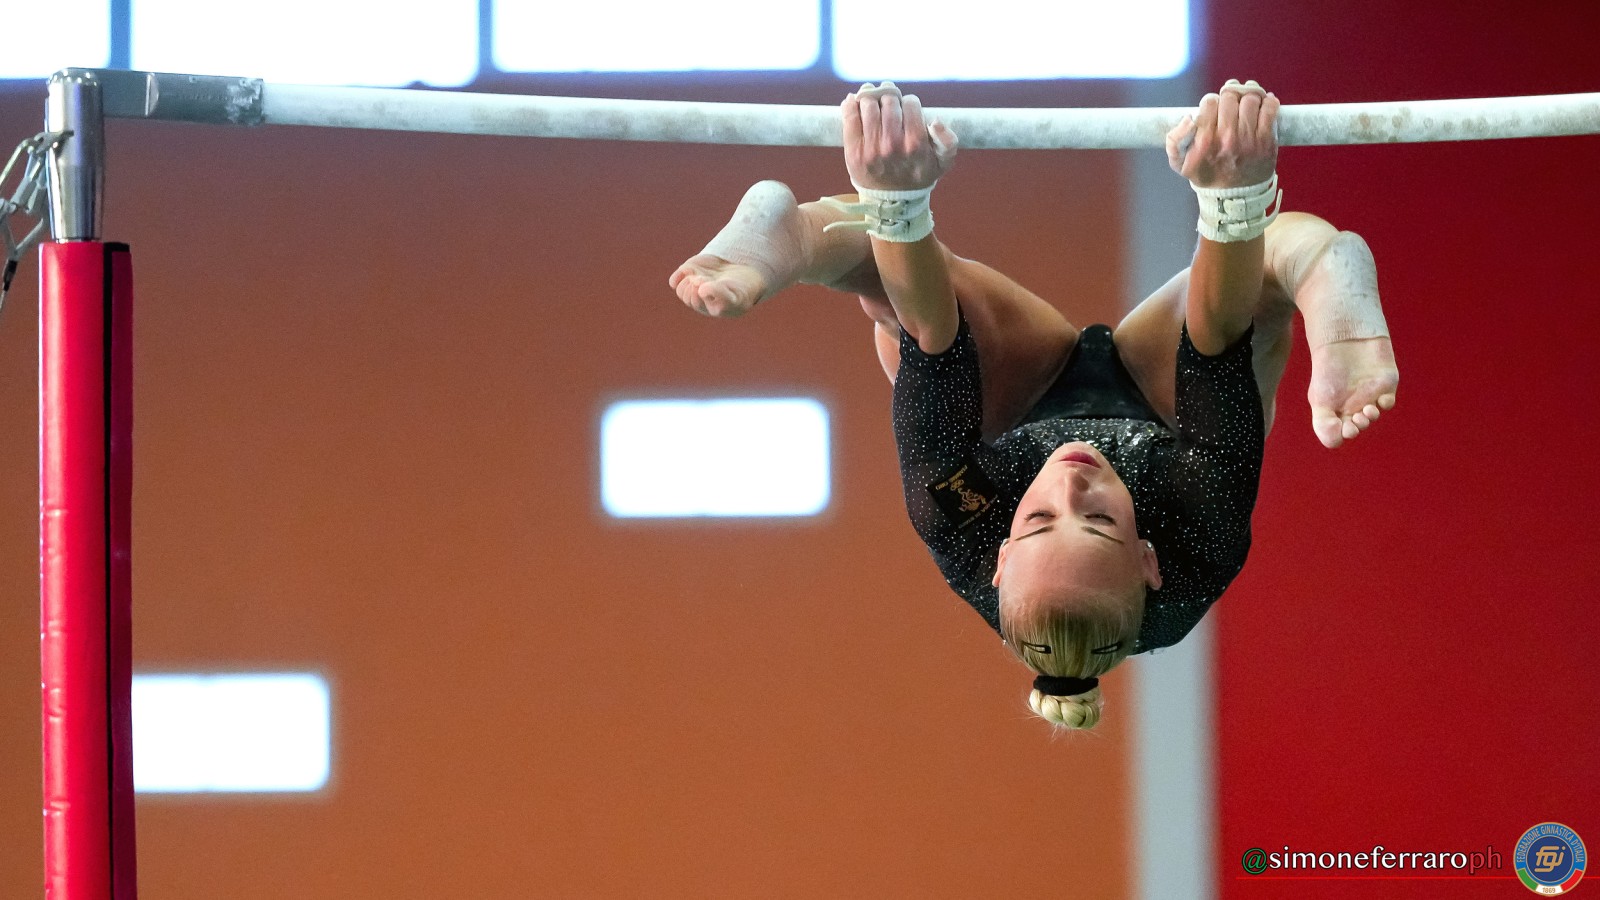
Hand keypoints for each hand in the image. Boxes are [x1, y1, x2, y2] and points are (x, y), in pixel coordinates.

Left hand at [841, 82, 957, 191]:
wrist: (893, 201)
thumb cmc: (918, 176)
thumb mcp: (942, 162)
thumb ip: (949, 141)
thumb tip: (936, 121)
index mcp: (916, 143)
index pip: (911, 103)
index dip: (909, 102)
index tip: (906, 108)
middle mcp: (893, 144)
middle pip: (889, 101)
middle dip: (889, 97)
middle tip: (888, 100)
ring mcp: (871, 147)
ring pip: (868, 104)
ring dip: (870, 97)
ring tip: (872, 99)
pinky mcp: (853, 150)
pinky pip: (849, 116)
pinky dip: (851, 103)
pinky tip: (854, 101)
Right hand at [1166, 79, 1278, 188]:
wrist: (1234, 199)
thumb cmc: (1207, 177)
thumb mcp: (1180, 164)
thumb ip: (1174, 140)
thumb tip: (1189, 117)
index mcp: (1206, 141)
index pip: (1209, 102)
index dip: (1211, 101)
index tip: (1214, 107)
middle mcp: (1227, 137)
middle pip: (1230, 97)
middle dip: (1230, 95)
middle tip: (1231, 100)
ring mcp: (1249, 138)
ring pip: (1251, 99)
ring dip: (1249, 96)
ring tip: (1247, 100)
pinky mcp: (1267, 140)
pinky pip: (1270, 109)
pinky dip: (1268, 101)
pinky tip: (1264, 103)